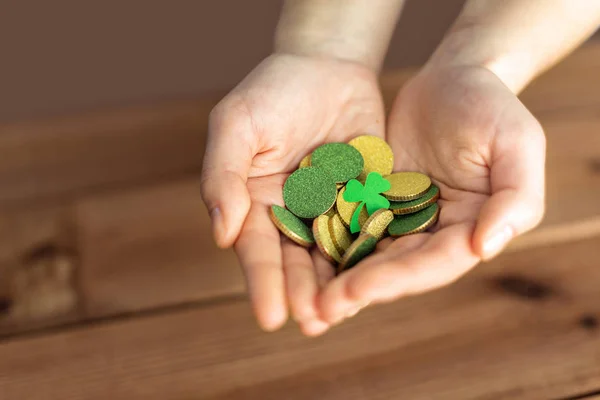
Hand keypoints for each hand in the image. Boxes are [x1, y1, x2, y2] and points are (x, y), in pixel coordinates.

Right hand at [200, 53, 384, 334]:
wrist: (326, 65)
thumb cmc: (271, 92)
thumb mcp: (236, 125)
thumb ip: (223, 176)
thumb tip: (222, 235)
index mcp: (255, 204)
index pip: (257, 250)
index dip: (264, 283)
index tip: (271, 318)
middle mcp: (292, 215)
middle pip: (297, 262)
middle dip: (304, 294)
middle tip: (314, 324)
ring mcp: (332, 211)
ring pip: (336, 255)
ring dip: (340, 285)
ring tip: (344, 315)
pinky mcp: (367, 200)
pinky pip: (372, 230)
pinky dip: (375, 254)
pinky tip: (382, 277)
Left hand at [319, 64, 545, 322]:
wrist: (454, 78)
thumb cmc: (492, 106)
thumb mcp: (517, 143)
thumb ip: (515, 197)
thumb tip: (485, 248)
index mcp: (471, 228)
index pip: (435, 264)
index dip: (397, 280)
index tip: (356, 290)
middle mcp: (436, 233)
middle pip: (397, 268)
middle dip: (359, 289)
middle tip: (318, 310)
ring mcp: (403, 218)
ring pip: (370, 254)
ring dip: (339, 277)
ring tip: (303, 300)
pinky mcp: (376, 201)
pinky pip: (351, 223)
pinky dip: (329, 241)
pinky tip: (299, 256)